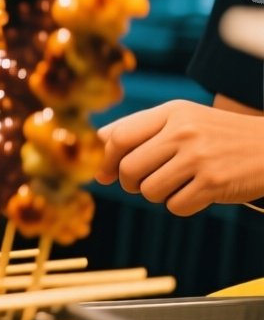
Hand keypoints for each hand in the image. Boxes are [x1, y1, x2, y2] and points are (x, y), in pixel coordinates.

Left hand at [97, 100, 263, 215]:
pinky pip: (175, 206)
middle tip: (143, 184)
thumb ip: (141, 126)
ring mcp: (199, 158)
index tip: (106, 174)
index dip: (107, 160)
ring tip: (175, 185)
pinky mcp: (214, 183)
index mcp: (172, 113)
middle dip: (129, 183)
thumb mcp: (183, 118)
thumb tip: (99, 137)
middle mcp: (184, 132)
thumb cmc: (220, 135)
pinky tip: (196, 193)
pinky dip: (181, 205)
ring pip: (149, 190)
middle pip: (129, 168)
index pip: (119, 137)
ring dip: (157, 195)